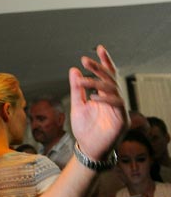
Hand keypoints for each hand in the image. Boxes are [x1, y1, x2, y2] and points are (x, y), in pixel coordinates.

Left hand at [69, 45, 127, 160]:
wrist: (88, 149)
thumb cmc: (84, 128)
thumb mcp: (77, 105)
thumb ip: (76, 89)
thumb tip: (74, 70)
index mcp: (104, 95)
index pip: (107, 75)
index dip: (105, 61)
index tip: (100, 47)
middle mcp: (114, 100)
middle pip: (110, 79)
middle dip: (98, 68)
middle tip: (85, 60)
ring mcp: (119, 110)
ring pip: (113, 90)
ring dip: (97, 83)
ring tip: (83, 81)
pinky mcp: (122, 120)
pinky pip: (117, 105)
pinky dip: (106, 100)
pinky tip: (94, 97)